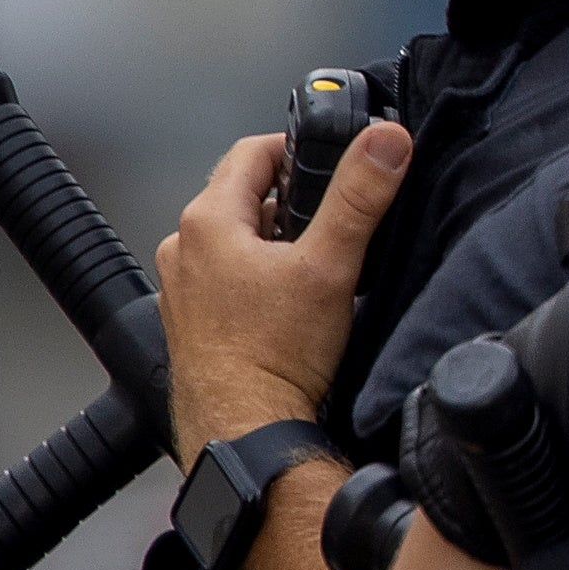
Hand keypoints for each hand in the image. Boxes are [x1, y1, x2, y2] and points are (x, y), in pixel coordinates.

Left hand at [158, 120, 411, 461]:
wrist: (244, 429)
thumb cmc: (274, 357)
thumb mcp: (332, 264)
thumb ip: (360, 195)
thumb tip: (386, 140)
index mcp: (208, 222)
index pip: (252, 151)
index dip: (298, 147)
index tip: (332, 160)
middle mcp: (184, 250)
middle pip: (245, 195)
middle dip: (293, 198)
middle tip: (334, 219)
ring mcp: (183, 288)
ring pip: (235, 239)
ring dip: (274, 240)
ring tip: (317, 266)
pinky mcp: (191, 322)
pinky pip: (225, 278)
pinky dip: (256, 277)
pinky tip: (289, 305)